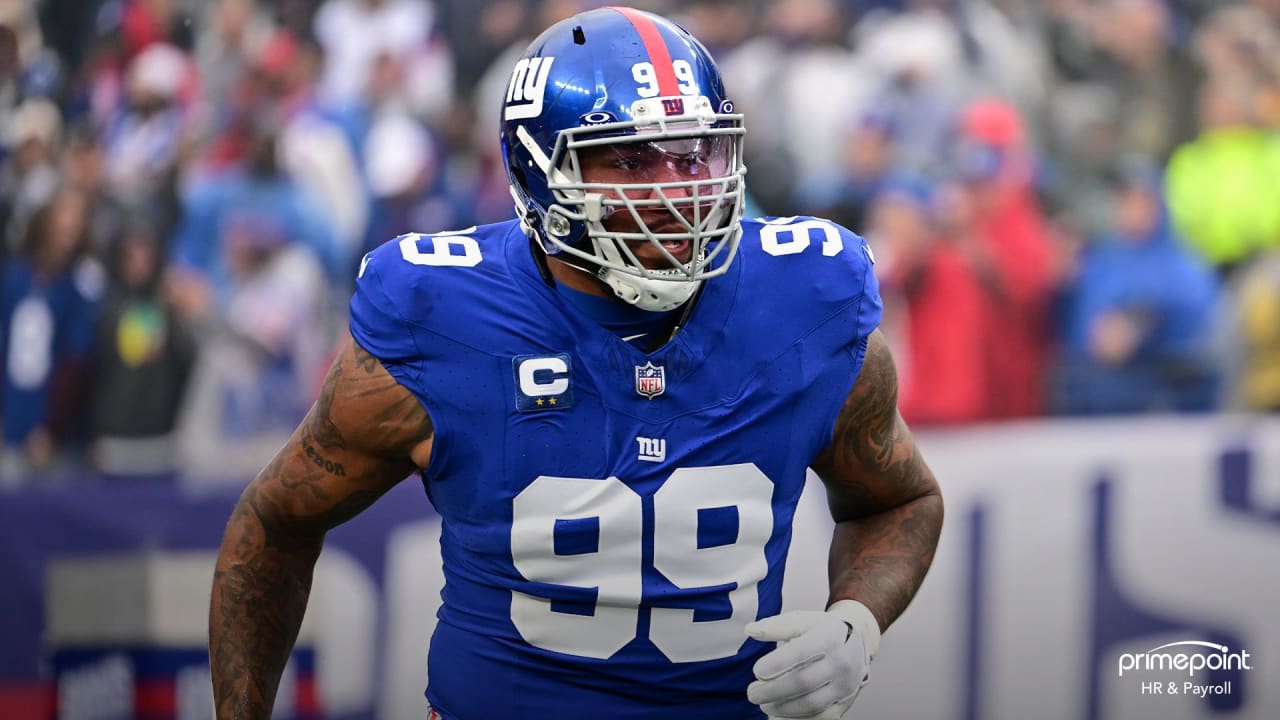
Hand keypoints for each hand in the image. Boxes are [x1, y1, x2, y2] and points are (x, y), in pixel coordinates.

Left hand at [745, 600, 880, 719]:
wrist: (859, 642)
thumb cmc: (823, 631)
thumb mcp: (802, 620)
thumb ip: (776, 626)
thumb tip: (750, 630)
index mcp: (828, 638)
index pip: (799, 653)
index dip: (776, 664)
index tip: (757, 671)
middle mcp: (841, 662)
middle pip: (803, 682)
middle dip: (773, 691)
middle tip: (752, 693)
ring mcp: (845, 685)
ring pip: (812, 703)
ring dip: (783, 708)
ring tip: (764, 705)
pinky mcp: (845, 702)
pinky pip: (821, 717)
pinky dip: (798, 719)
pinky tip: (779, 716)